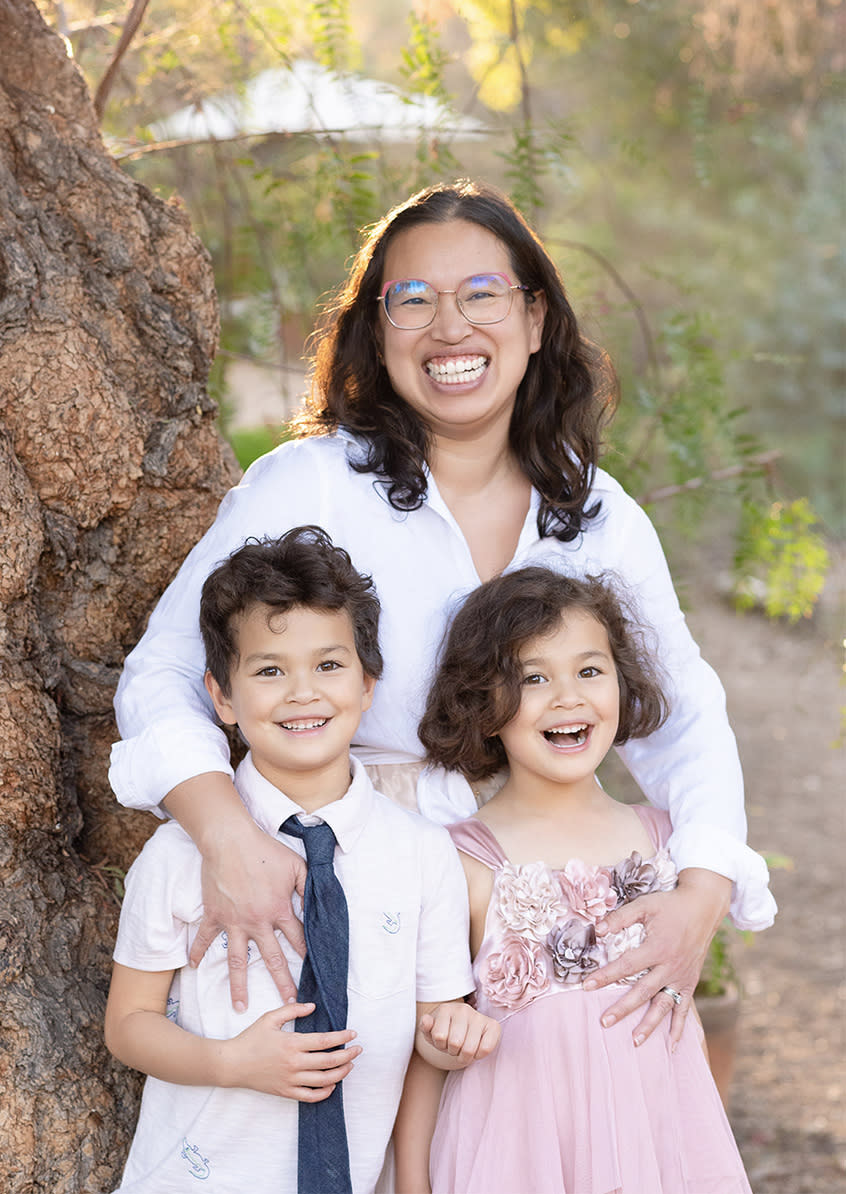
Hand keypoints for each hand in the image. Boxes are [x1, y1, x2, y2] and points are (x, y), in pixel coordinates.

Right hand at [190, 816, 306, 1009]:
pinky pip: (205, 938)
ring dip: (238, 985)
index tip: (314, 974)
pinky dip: (198, 952)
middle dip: (282, 982)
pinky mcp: (214, 915)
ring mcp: (233, 921)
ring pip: (237, 960)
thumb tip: (317, 903)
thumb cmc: (265, 851)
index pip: (297, 939)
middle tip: (289, 1003)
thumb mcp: (297, 865)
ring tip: (240, 1007)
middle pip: (272, 958)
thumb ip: (308, 886)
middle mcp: (257, 922)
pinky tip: (194, 967)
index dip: (307, 955)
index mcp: (279, 910)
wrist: (230, 840)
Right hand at [221, 1003, 360, 1099]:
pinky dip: (325, 1092)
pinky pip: (311, 1097)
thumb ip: (292, 1009)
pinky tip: (332, 1085)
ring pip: (324, 1080)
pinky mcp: (286, 1092)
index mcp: (292, 1043)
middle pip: (329, 1062)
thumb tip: (313, 1007)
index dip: (342, 1037)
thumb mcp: (270, 1018)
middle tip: (358, 1050)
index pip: (325, 1041)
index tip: (353, 1033)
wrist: (232, 1064)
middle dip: (348, 1055)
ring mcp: (290, 1080)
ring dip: (341, 1073)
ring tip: (349, 1065)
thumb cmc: (251, 1039)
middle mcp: (294, 1063)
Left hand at [419, 1001, 500, 1066]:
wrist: (461, 1030)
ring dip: (464, 1056)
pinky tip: (476, 1049)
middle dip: (452, 1051)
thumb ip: (425, 1027)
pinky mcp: (493, 1025)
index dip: (439, 1045)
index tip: (442, 1040)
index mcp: (446, 1008)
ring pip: (470, 1049)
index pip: (439, 1036)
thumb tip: (426, 1020)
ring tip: (463, 1048)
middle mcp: (464, 1009)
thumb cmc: (445, 1032)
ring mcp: (479, 1016)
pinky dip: (479, 1055)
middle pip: (455, 1043)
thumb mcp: (431, 1032)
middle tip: (454, 1047)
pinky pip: (486, 1049)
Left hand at [585, 868, 730, 1045]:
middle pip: (643, 992)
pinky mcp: (690, 983)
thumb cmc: (670, 905)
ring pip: (663, 1006)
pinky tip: (672, 1046)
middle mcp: (670, 967)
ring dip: (650, 1025)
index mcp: (657, 947)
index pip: (627, 966)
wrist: (703, 907)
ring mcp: (681, 977)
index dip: (606, 976)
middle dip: (623, 1008)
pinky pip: (684, 1009)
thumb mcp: (644, 905)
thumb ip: (621, 918)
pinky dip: (679, 1028)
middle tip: (603, 1022)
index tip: (586, 986)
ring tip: (634, 1041)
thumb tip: (597, 930)